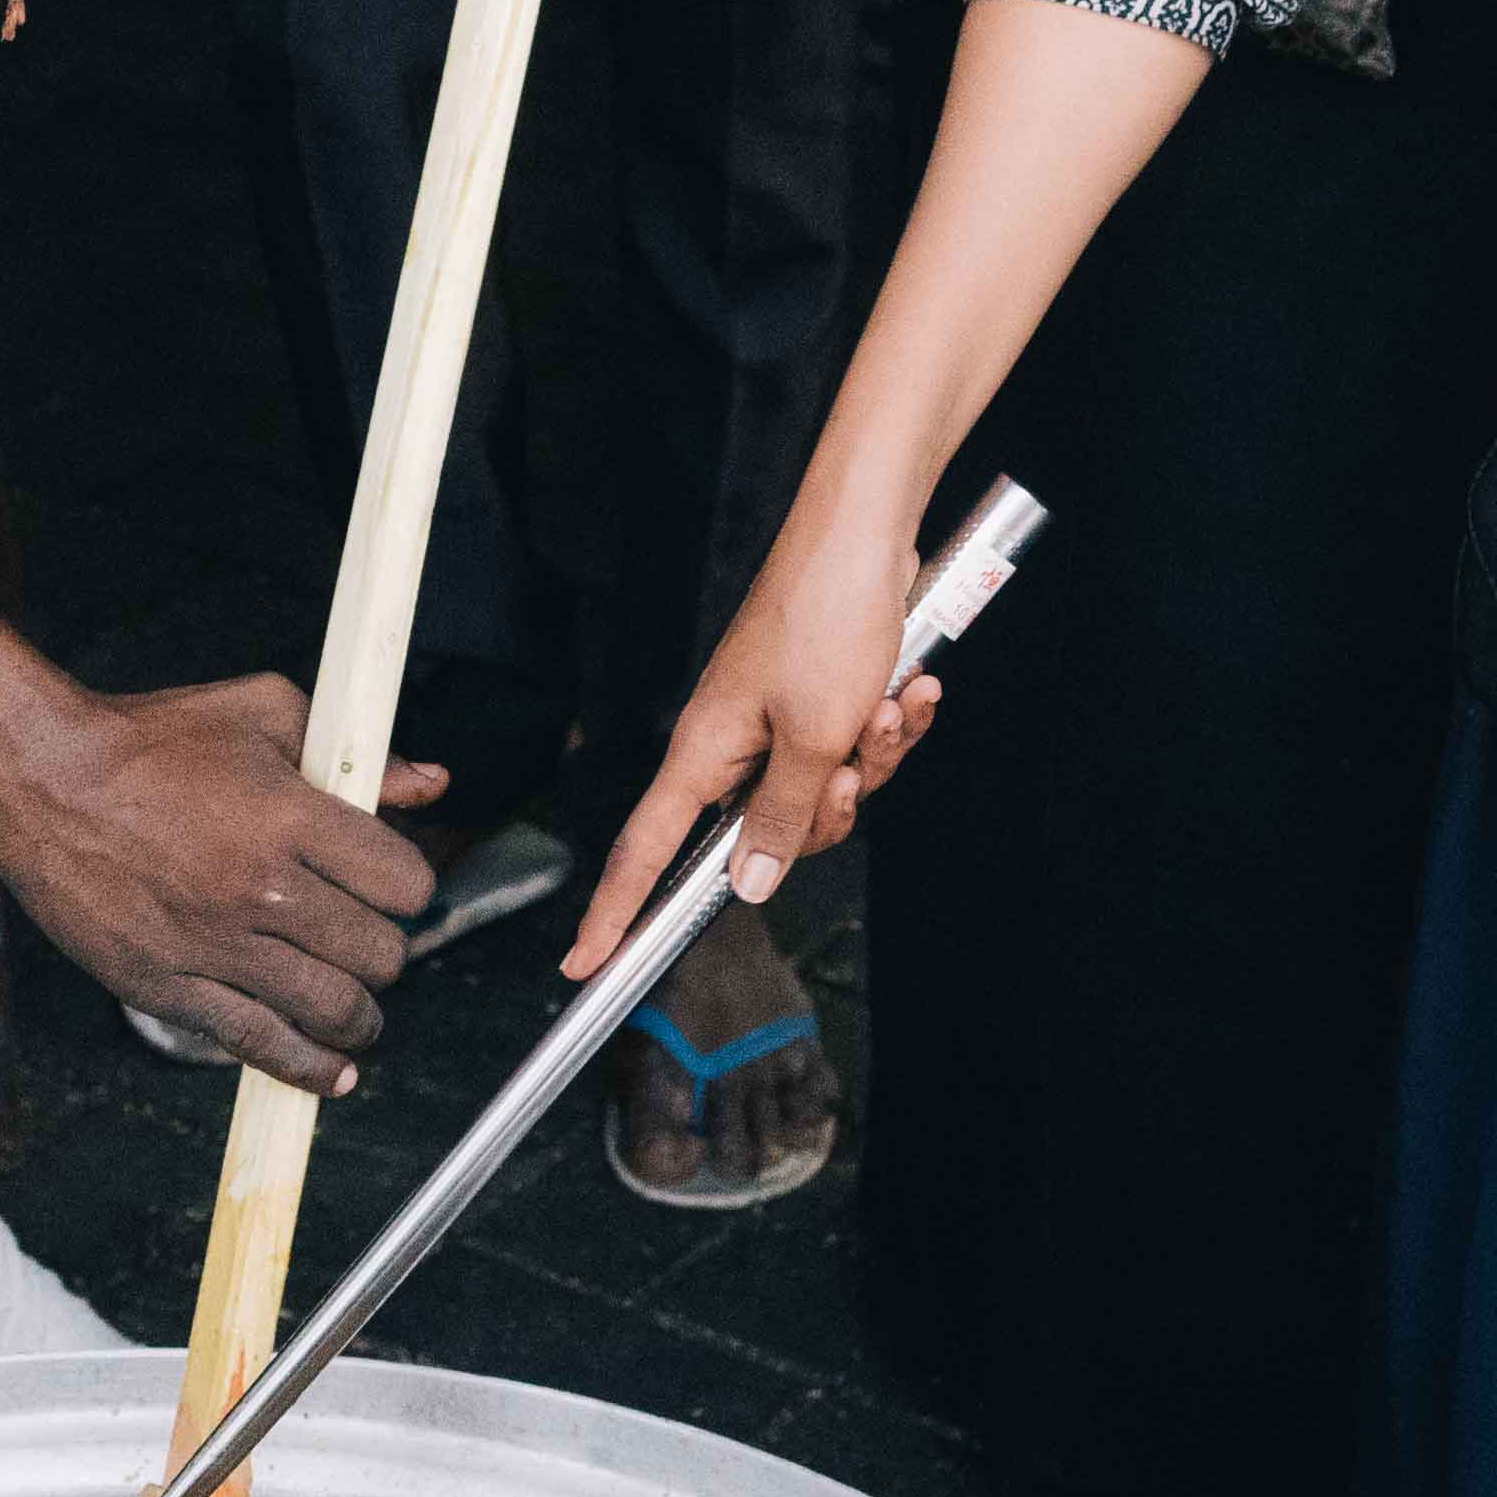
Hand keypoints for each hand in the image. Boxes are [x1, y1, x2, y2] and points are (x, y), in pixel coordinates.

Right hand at [0, 671, 437, 1090]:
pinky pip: (259, 1044)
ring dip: (359, 1015)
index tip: (391, 886)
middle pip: (378, 954)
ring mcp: (214, 944)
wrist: (39, 777)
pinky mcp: (168, 985)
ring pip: (332, 1008)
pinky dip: (307, 1069)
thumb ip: (356, 752)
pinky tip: (333, 1075)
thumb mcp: (264, 713)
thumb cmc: (149, 738)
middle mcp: (260, 888)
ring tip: (355, 1009)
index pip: (404, 883)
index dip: (408, 886)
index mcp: (290, 818)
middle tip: (362, 940)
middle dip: (384, 950)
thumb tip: (431, 783)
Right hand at [578, 510, 943, 966]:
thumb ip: (783, 817)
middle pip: (770, 832)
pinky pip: (854, 747)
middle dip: (831, 809)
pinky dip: (890, 724)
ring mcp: (779, 719)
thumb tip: (748, 885)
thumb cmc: (827, 616)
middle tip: (855, 761)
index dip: (614, 911)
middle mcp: (734, 742)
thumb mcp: (815, 735)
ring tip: (892, 703)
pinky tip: (914, 688)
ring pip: (826, 791)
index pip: (644, 850)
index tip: (582, 965)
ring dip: (874, 756)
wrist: (867, 531)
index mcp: (705, 752)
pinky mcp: (821, 696)